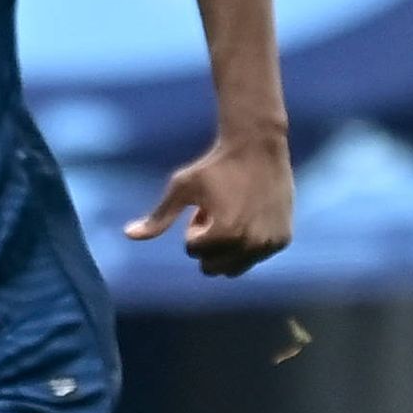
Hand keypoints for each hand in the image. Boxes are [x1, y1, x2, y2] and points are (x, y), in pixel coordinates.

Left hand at [127, 131, 293, 275]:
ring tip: (233, 215)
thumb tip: (129, 235)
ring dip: (230, 247)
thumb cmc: (214, 165)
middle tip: (218, 213)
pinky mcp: (283, 239)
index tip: (204, 207)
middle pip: (214, 267)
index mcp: (224, 235)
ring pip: (236, 267)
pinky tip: (252, 214)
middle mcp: (251, 244)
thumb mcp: (182, 188)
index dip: (194, 228)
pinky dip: (250, 243)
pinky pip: (257, 257)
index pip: (194, 252)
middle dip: (210, 244)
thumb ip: (159, 218)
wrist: (258, 145)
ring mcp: (270, 244)